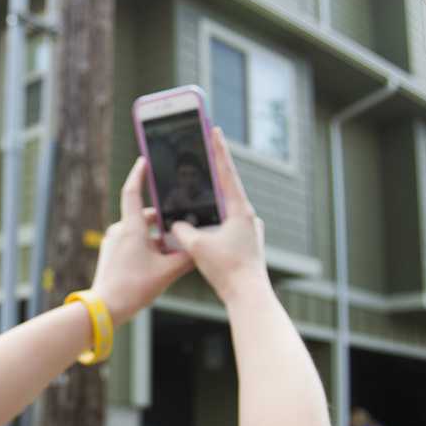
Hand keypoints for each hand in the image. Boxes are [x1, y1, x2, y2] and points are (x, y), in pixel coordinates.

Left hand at [89, 158, 193, 324]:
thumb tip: (200, 248)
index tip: (145, 159)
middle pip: (144, 215)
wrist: (104, 309)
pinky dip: (148, 245)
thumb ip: (186, 258)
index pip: (132, 191)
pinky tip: (161, 259)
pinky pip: (133, 243)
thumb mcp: (167, 272)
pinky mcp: (112, 255)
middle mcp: (119, 231)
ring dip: (157, 236)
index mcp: (131, 228)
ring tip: (176, 246)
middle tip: (182, 219)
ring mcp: (113, 243)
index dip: (139, 174)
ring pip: (140, 231)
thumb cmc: (133, 288)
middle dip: (163, 218)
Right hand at [169, 128, 269, 303]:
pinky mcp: (246, 244)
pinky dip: (214, 222)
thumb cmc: (227, 269)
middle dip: (213, 175)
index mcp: (240, 210)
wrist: (248, 295)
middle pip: (227, 189)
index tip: (214, 130)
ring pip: (226, 210)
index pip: (227, 173)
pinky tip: (203, 227)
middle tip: (202, 157)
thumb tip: (175, 223)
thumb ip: (182, 229)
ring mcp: (249, 230)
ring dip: (212, 202)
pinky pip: (227, 226)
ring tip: (197, 192)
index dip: (219, 151)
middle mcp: (249, 217)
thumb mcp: (197, 246)